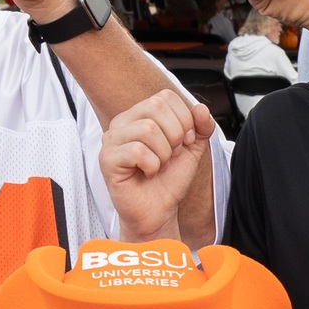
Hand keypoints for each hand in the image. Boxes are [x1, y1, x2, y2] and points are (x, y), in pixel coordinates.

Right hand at [98, 88, 210, 245]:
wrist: (158, 211)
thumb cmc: (168, 180)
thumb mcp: (192, 149)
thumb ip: (201, 126)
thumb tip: (201, 109)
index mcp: (139, 115)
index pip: (165, 97)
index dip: (183, 119)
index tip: (184, 143)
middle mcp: (122, 123)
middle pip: (155, 107)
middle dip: (175, 135)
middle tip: (171, 155)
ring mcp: (111, 140)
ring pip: (147, 129)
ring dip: (163, 154)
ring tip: (159, 166)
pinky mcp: (107, 159)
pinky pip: (137, 151)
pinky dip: (152, 166)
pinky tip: (148, 174)